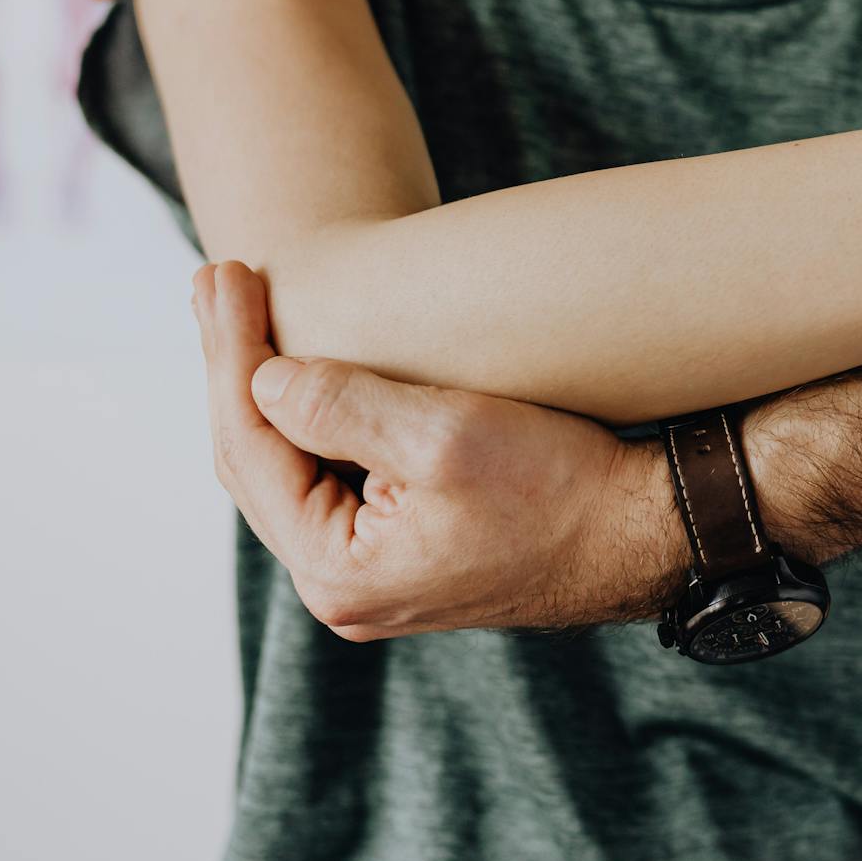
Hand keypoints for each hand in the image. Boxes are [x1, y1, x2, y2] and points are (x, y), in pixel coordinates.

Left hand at [190, 261, 679, 641]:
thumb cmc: (563, 486)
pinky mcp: (407, 552)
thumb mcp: (446, 435)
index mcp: (338, 570)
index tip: (225, 272)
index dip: (231, 353)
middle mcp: (344, 587)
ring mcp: (375, 574)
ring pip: (289, 471)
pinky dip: (310, 419)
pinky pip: (330, 479)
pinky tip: (302, 373)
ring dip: (266, 388)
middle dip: (234, 366)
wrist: (646, 531)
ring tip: (241, 312)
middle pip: (255, 462)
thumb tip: (261, 377)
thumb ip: (339, 405)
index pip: (250, 446)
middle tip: (214, 279)